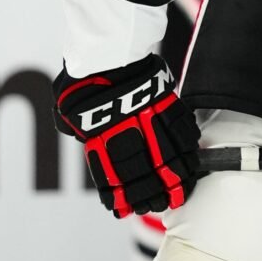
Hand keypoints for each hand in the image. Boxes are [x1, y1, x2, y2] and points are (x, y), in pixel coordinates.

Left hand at [53, 54, 200, 217]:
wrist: (104, 50)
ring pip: (167, 151)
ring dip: (176, 173)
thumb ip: (80, 128)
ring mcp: (149, 117)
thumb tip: (82, 135)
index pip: (114, 176)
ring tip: (182, 188)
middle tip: (162, 204)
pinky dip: (188, 142)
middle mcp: (127, 131)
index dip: (122, 195)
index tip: (127, 210)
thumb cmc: (81, 79)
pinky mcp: (165, 100)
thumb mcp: (68, 110)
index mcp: (101, 138)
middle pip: (145, 169)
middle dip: (154, 190)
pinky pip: (181, 125)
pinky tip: (193, 155)